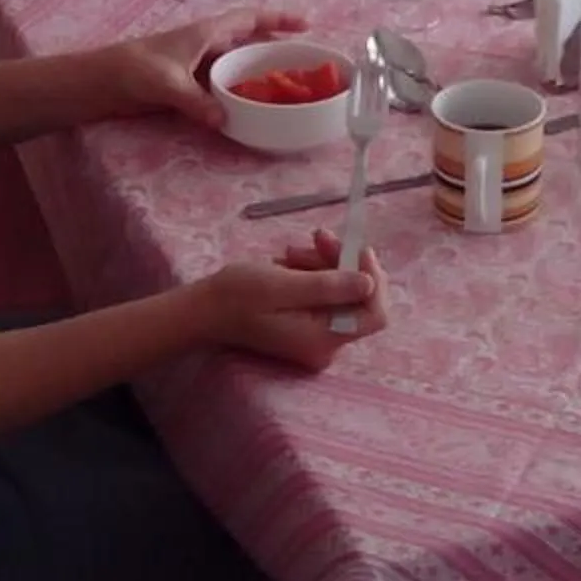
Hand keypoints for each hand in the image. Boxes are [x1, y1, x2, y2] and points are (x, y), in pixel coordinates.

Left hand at [107, 8, 306, 127]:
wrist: (98, 83)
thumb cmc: (131, 70)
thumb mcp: (166, 83)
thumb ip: (196, 101)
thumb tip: (224, 120)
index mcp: (206, 33)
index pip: (249, 18)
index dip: (278, 19)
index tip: (306, 25)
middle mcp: (206, 48)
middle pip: (250, 44)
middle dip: (277, 51)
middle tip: (305, 68)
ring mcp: (198, 68)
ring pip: (238, 68)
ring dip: (259, 77)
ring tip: (286, 93)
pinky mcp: (189, 88)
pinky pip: (224, 90)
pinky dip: (240, 98)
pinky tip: (251, 113)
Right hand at [195, 229, 389, 369]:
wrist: (205, 310)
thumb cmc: (236, 297)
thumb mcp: (282, 285)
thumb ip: (327, 286)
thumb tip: (370, 283)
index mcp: (323, 339)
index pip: (375, 314)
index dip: (373, 278)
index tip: (357, 247)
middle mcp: (326, 344)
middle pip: (358, 297)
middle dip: (342, 262)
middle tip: (317, 236)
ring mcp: (316, 335)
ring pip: (341, 289)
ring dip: (322, 262)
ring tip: (291, 252)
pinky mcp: (307, 324)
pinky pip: (324, 293)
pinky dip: (312, 271)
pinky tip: (289, 262)